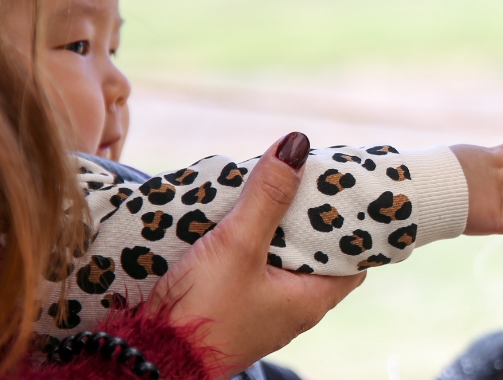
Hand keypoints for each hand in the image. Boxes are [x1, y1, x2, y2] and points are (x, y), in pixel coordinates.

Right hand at [144, 133, 366, 377]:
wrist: (148, 358)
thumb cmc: (202, 312)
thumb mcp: (238, 245)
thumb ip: (268, 196)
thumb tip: (297, 144)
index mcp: (312, 300)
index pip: (354, 258)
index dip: (352, 224)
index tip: (343, 190)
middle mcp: (292, 308)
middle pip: (315, 253)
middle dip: (308, 217)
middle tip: (302, 177)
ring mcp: (261, 309)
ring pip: (280, 259)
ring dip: (274, 227)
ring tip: (270, 187)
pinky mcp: (230, 307)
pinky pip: (250, 268)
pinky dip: (248, 243)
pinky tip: (236, 217)